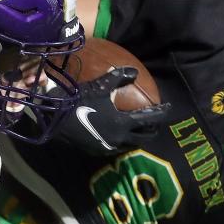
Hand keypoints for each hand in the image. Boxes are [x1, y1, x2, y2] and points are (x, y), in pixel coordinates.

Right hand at [54, 67, 169, 155]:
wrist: (55, 120)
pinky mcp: (98, 152)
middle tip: (156, 122)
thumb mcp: (100, 86)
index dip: (161, 112)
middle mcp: (119, 138)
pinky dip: (123, 142)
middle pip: (144, 137)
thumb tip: (134, 72)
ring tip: (139, 130)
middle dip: (153, 129)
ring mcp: (108, 147)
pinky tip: (120, 136)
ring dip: (138, 137)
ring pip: (131, 145)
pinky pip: (116, 148)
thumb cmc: (78, 101)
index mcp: (122, 122)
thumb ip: (119, 78)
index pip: (149, 118)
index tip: (168, 107)